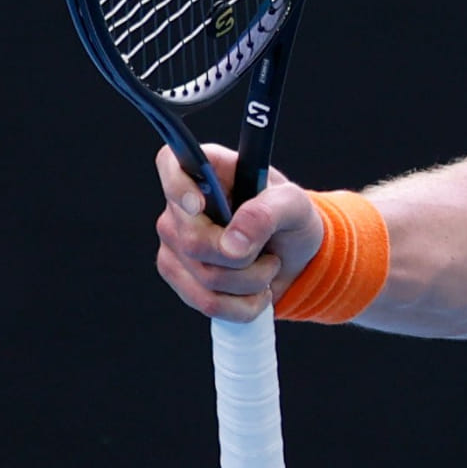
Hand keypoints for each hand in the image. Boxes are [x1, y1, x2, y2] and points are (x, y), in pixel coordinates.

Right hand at [154, 145, 323, 322]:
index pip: (170, 162)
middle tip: (270, 253)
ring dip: (251, 282)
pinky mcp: (179, 274)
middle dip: (244, 257)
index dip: (177, 185)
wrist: (296, 257)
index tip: (200, 206)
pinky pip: (205, 302)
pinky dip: (242, 305)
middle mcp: (181, 205)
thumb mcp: (294, 205)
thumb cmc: (291, 219)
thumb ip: (267, 213)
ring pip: (203, 277)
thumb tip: (232, 245)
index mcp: (210, 170)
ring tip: (268, 267)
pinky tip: (257, 293)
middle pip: (191, 240)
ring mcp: (174, 242)